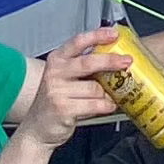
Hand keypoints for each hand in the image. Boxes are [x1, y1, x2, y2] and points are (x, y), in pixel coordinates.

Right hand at [19, 31, 124, 150]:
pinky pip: (95, 104)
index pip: (78, 42)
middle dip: (111, 61)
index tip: (114, 34)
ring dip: (107, 93)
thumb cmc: (56, 101)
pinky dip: (106, 106)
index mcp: (57, 60)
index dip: (97, 35)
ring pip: (96, 88)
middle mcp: (55, 73)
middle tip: (127, 61)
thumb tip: (115, 57)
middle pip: (89, 62)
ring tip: (109, 96)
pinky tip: (107, 106)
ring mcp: (57, 92)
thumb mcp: (64, 77)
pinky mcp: (63, 109)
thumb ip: (84, 66)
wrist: (37, 129)